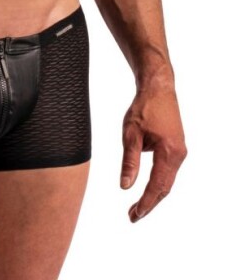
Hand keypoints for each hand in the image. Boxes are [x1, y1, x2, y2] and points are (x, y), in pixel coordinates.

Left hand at [120, 83, 186, 222]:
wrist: (158, 88)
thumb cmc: (143, 108)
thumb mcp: (130, 134)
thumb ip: (129, 161)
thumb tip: (125, 186)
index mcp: (169, 152)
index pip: (157, 185)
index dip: (146, 202)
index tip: (135, 215)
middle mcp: (179, 154)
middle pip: (165, 187)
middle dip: (149, 203)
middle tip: (133, 216)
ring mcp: (180, 151)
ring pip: (167, 180)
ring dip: (154, 194)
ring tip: (136, 207)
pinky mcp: (177, 147)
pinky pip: (168, 171)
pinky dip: (158, 182)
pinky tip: (147, 189)